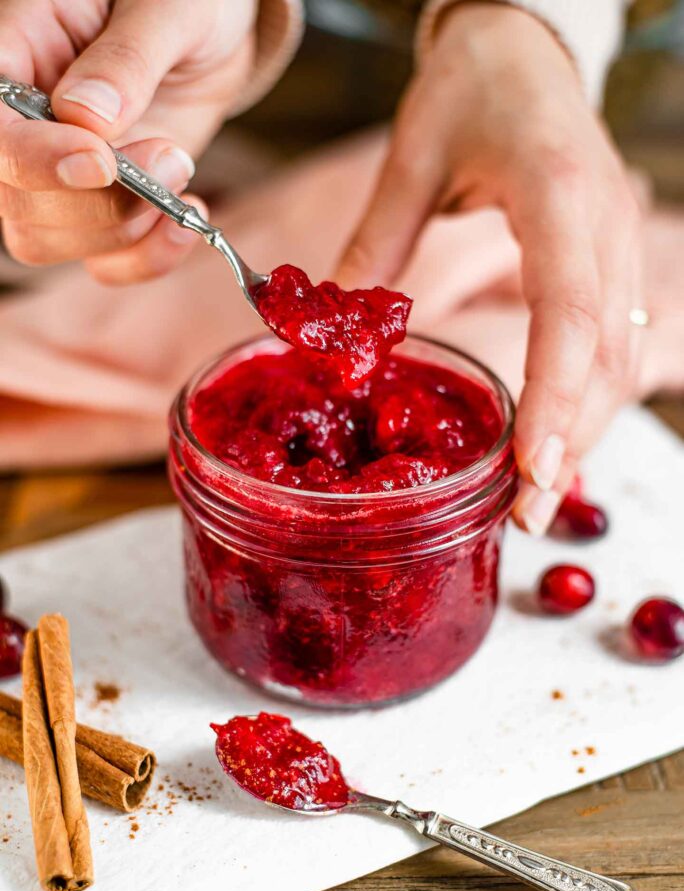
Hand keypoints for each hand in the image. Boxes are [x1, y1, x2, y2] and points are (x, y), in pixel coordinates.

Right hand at [0, 0, 254, 282]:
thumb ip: (125, 59)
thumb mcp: (166, 9)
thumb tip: (85, 117)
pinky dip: (149, 258)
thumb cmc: (180, 1)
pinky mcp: (102, 210)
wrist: (212, 33)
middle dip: (100, 202)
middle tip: (170, 156)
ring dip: (125, 228)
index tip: (100, 162)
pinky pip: (104, 264)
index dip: (32, 160)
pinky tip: (188, 218)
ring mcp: (59, 175)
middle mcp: (25, 125)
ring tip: (181, 169)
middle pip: (17, 203)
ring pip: (50, 241)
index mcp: (15, 53)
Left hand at [337, 2, 641, 533]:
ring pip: (618, 359)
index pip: (569, 315)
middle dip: (570, 441)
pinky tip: (553, 442)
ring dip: (582, 431)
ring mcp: (615, 246)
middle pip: (605, 356)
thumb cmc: (472, 87)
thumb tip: (333, 330)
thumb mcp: (410, 156)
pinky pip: (610, 344)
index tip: (532, 468)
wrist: (525, 47)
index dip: (555, 399)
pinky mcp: (608, 262)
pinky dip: (585, 400)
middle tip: (525, 514)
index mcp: (557, 197)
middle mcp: (604, 229)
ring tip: (536, 499)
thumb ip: (374, 244)